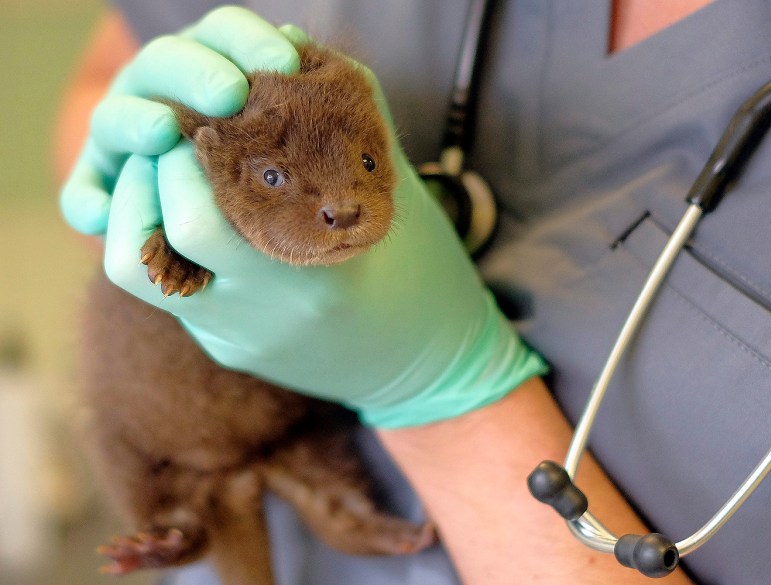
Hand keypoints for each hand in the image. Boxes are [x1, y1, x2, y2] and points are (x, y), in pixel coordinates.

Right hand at [59, 6, 300, 234]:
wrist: (244, 232)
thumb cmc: (286, 164)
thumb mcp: (293, 127)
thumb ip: (294, 95)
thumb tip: (299, 46)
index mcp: (212, 62)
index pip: (225, 33)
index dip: (250, 42)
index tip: (287, 62)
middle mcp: (159, 88)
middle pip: (166, 63)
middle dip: (199, 73)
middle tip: (232, 94)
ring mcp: (123, 135)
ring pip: (114, 118)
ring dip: (135, 122)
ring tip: (163, 131)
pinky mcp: (101, 183)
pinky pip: (83, 193)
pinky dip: (87, 202)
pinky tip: (99, 219)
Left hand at [74, 8, 546, 427]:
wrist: (431, 368)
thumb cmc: (426, 272)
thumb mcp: (394, 193)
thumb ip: (350, 115)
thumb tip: (292, 43)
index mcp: (312, 278)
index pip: (201, 215)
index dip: (183, 153)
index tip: (200, 115)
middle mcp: (263, 317)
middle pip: (154, 243)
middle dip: (152, 173)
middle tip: (180, 138)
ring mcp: (239, 339)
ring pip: (136, 273)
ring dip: (135, 208)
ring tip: (171, 174)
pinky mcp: (230, 350)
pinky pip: (172, 288)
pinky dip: (167, 239)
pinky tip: (199, 212)